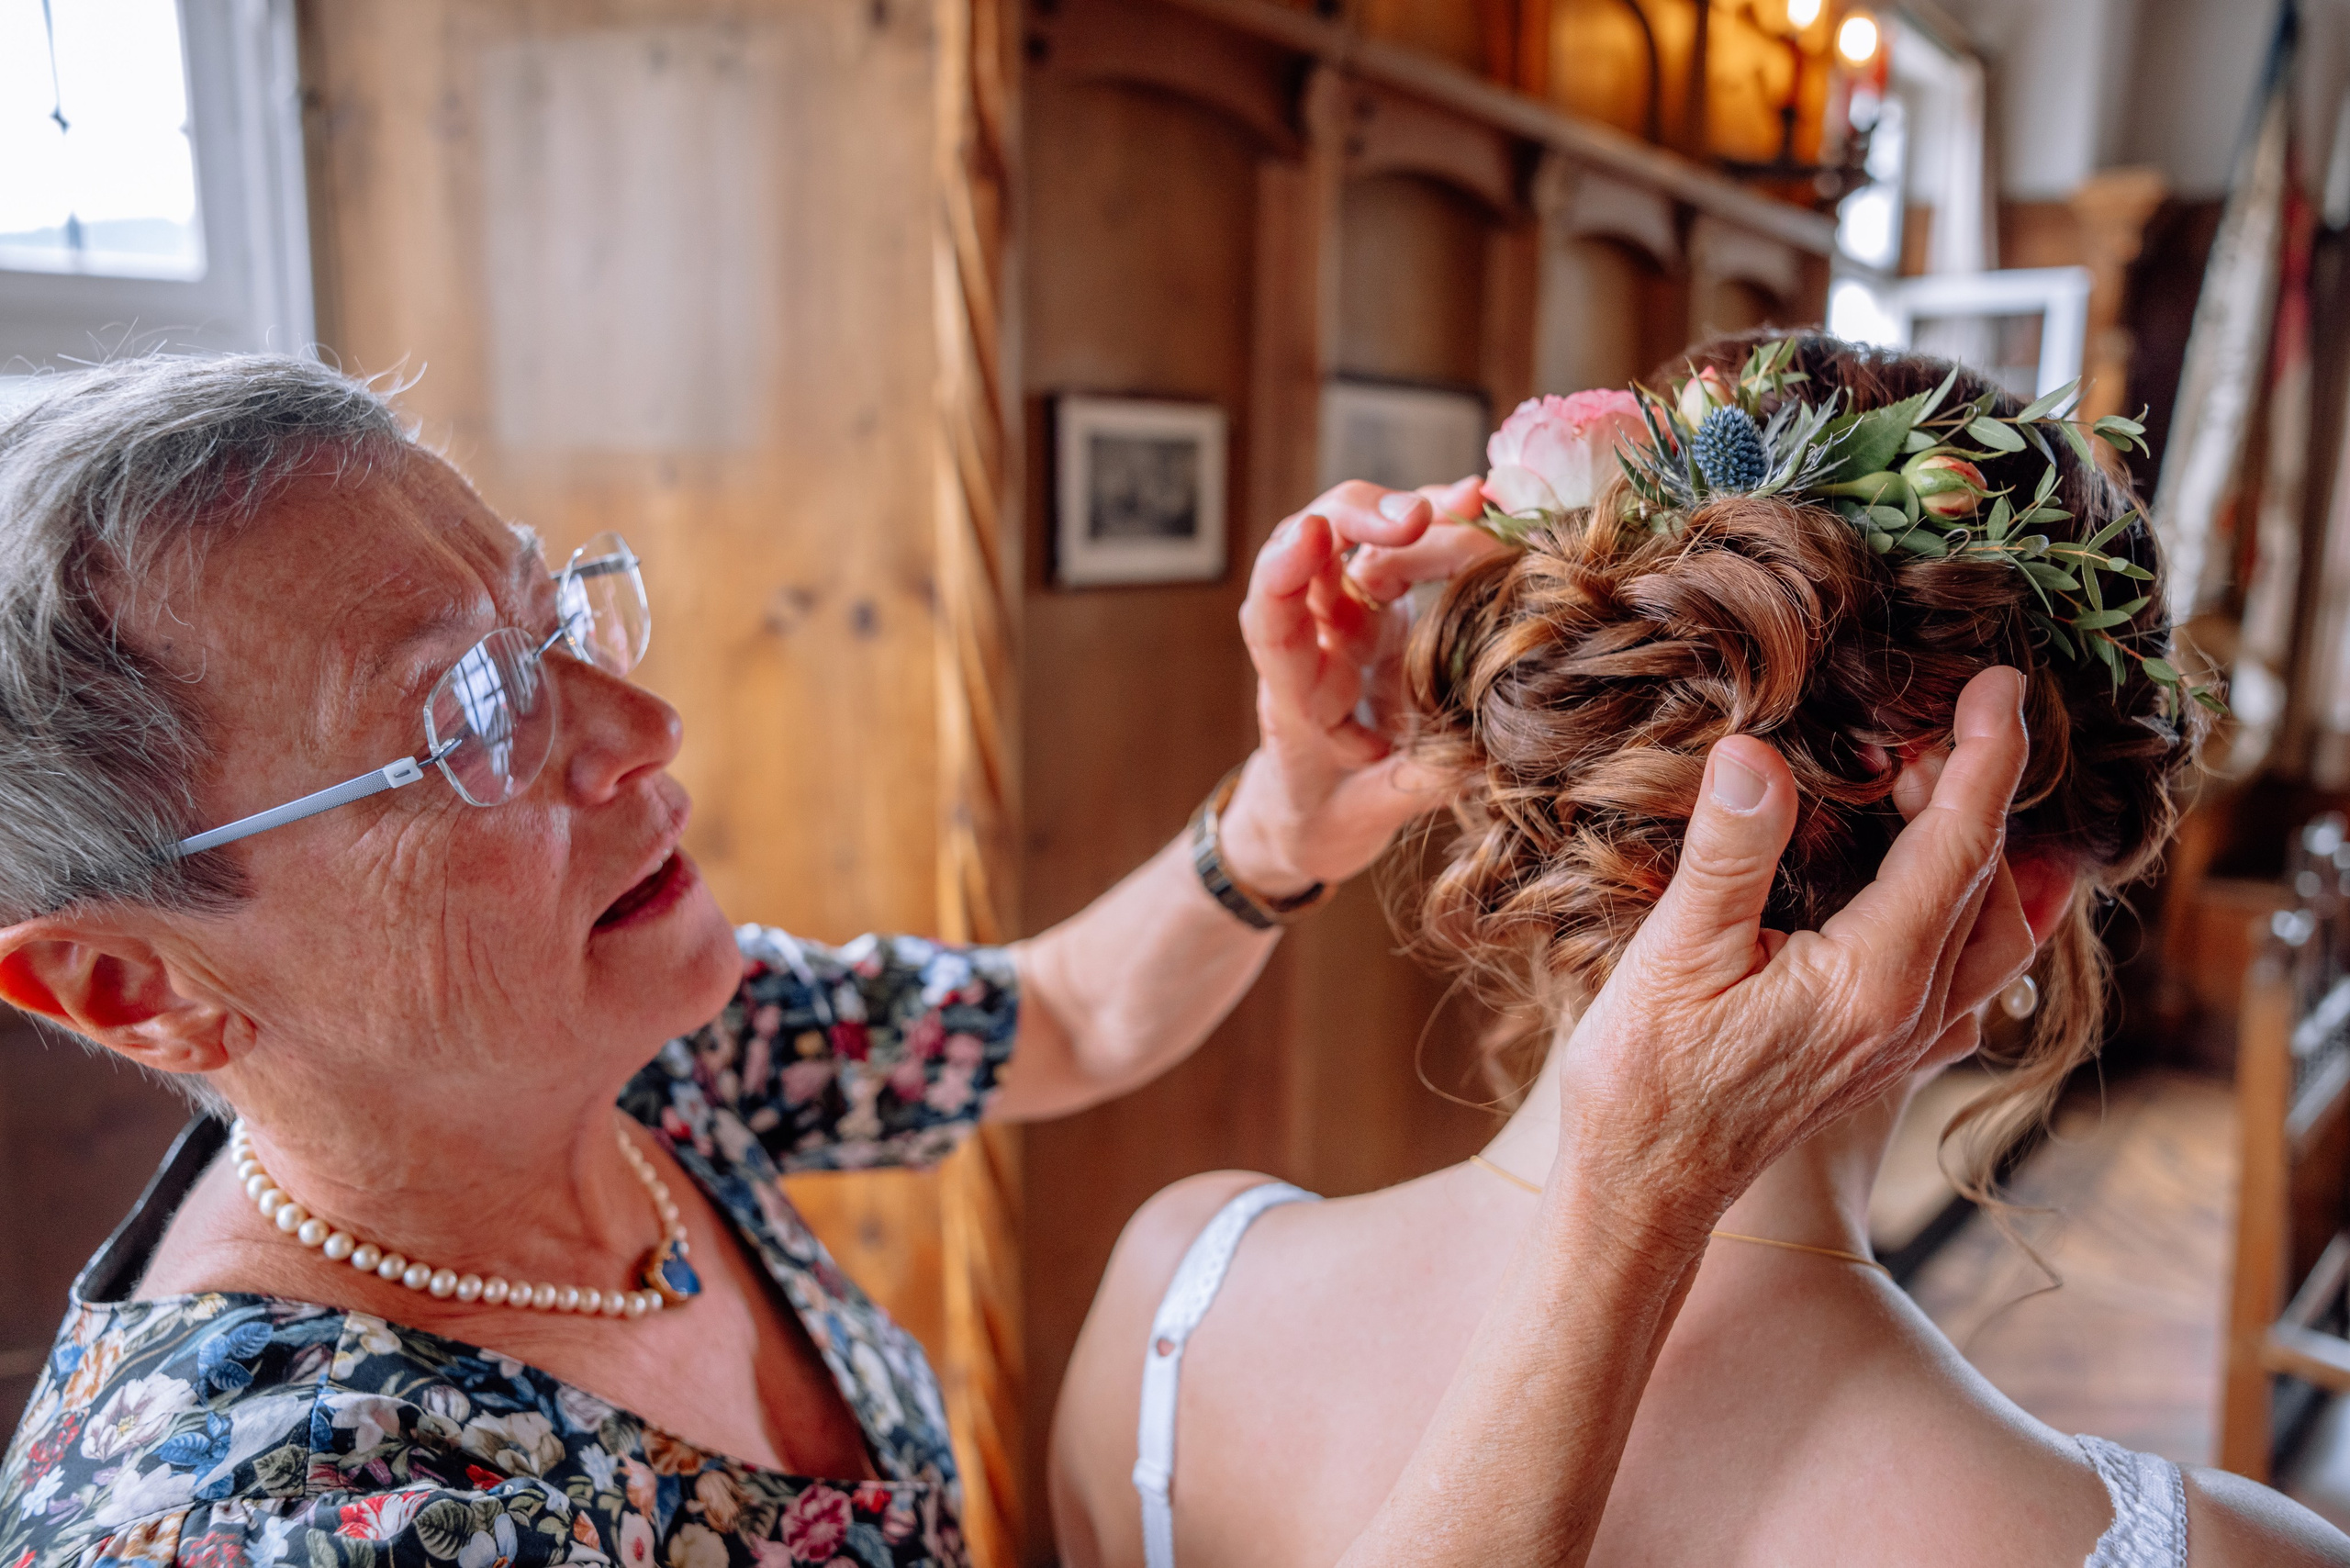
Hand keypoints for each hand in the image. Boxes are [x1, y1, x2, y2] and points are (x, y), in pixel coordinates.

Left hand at [1223, 478, 1506, 895]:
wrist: (1306, 818)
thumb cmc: (1320, 818)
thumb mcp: (1365, 818)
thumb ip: (1415, 783)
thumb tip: (1483, 752)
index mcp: (1293, 693)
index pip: (1270, 621)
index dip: (1283, 571)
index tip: (1309, 535)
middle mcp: (1313, 640)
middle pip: (1313, 552)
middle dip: (1361, 518)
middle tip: (1421, 515)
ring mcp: (1348, 620)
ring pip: (1362, 543)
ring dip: (1413, 515)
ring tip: (1472, 503)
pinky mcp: (1382, 614)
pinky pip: (1404, 556)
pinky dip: (1438, 529)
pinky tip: (1477, 506)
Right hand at [1556, 666, 2036, 1244]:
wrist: (1646, 1191)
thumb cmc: (1646, 1084)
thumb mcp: (1670, 957)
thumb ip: (1727, 853)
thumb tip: (1757, 753)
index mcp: (1873, 979)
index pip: (1958, 845)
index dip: (1985, 756)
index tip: (2000, 684)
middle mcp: (1914, 1013)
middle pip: (1993, 882)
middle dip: (1985, 790)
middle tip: (1938, 721)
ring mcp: (1909, 1043)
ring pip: (1999, 935)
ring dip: (1994, 853)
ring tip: (1953, 786)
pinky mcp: (1888, 1057)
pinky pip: (1972, 976)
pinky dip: (1982, 913)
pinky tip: (1947, 888)